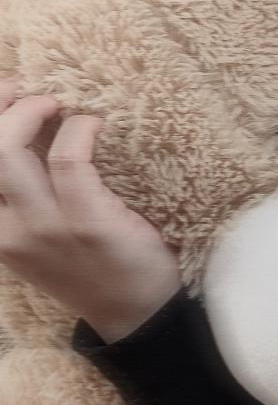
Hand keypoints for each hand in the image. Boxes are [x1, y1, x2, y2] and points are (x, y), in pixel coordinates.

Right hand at [0, 80, 181, 341]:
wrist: (137, 313)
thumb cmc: (95, 266)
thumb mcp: (42, 240)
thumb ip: (25, 200)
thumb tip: (29, 133)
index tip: (2, 92)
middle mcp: (9, 230)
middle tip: (30, 92)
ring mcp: (44, 226)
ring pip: (8, 150)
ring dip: (29, 111)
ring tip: (56, 103)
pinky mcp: (86, 221)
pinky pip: (70, 159)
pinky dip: (79, 129)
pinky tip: (94, 125)